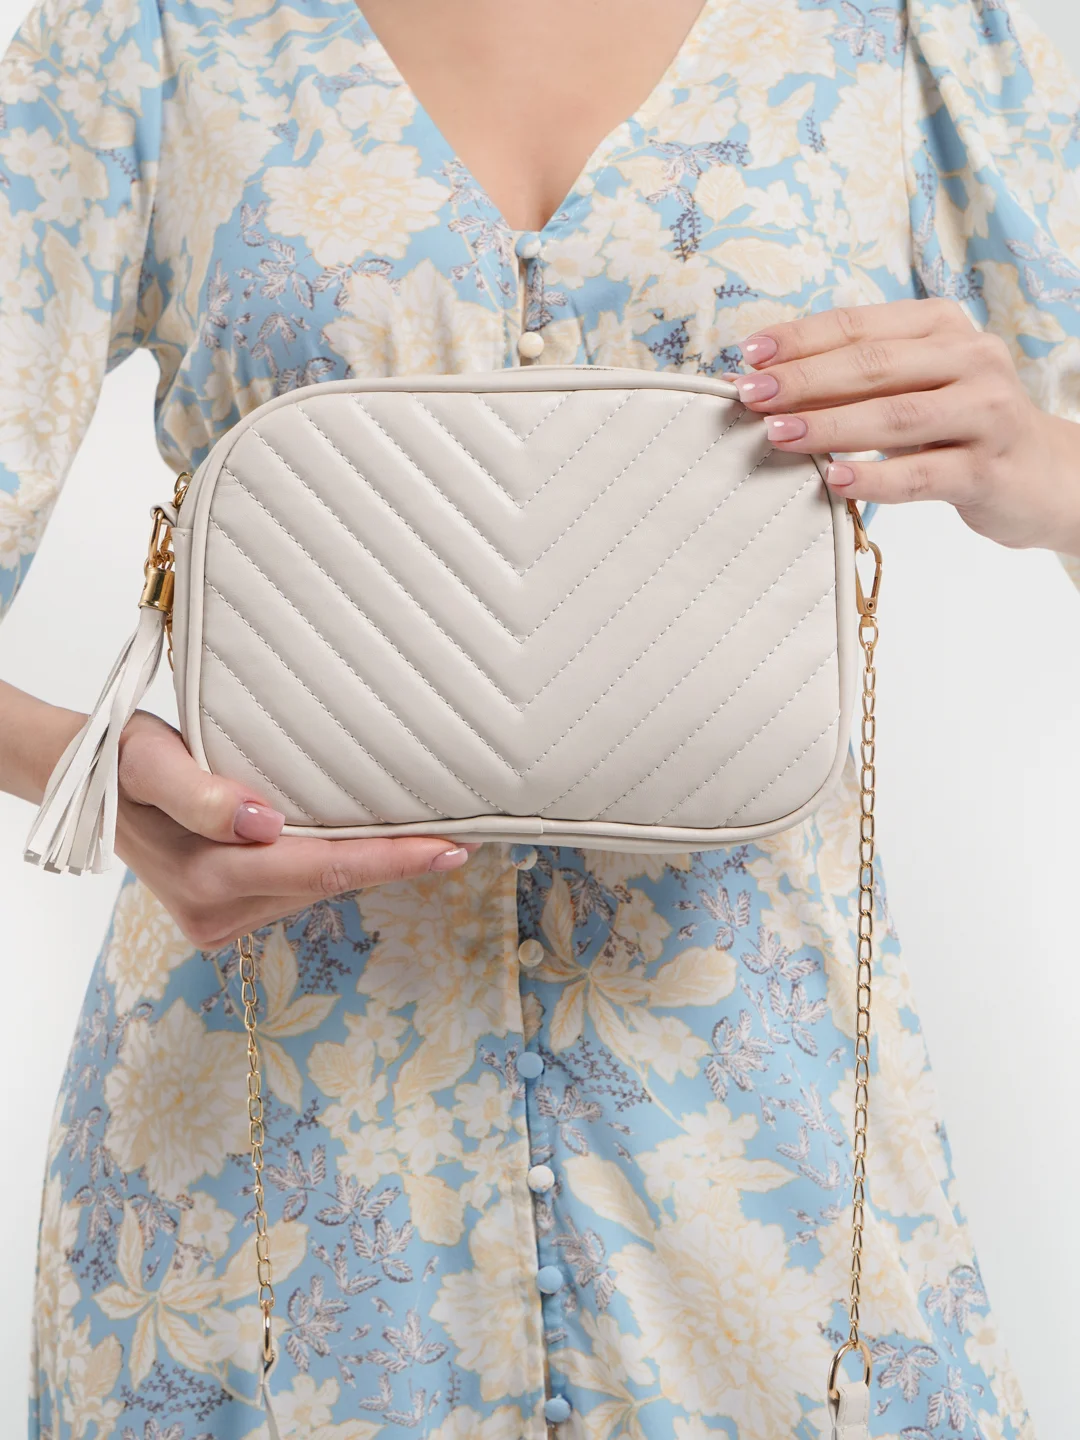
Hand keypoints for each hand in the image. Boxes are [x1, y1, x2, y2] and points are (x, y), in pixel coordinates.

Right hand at [114, 710, 483, 949]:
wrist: (85, 783)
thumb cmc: (121, 761)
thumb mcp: (150, 762)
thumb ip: (200, 794)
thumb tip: (262, 823)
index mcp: (205, 879)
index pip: (318, 869)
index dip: (388, 860)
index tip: (448, 850)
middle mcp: (216, 913)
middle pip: (327, 885)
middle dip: (395, 865)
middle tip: (465, 838)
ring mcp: (221, 919)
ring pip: (315, 890)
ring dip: (367, 865)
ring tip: (427, 834)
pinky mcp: (226, 912)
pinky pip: (297, 889)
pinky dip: (335, 865)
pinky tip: (367, 842)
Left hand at [724, 297, 1079, 555]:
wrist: (1044, 475)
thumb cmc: (960, 427)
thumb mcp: (917, 386)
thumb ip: (855, 380)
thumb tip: (765, 382)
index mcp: (942, 326)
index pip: (861, 326)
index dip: (801, 339)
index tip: (748, 354)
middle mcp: (970, 359)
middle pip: (874, 366)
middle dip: (804, 379)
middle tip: (750, 395)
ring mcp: (986, 413)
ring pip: (897, 416)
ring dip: (830, 424)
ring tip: (777, 434)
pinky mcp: (989, 469)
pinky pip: (922, 474)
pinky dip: (875, 478)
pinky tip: (834, 481)